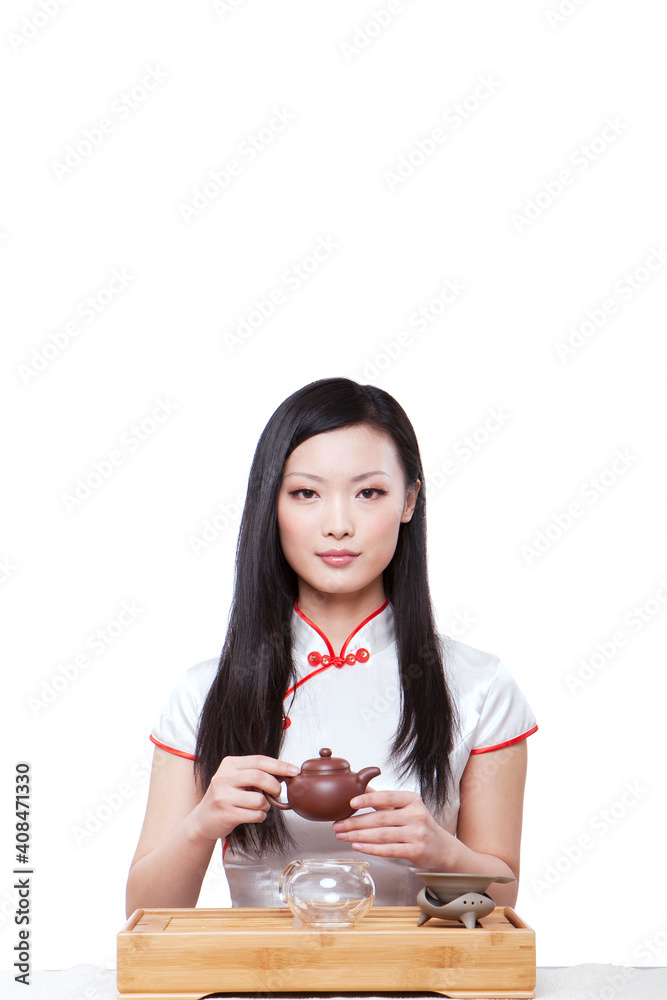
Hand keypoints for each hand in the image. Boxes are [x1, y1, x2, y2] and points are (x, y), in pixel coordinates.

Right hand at [191, 755, 298, 842]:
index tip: (294, 771)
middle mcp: (224, 778)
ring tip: (259, 806)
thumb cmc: (226, 797)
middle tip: (277, 793)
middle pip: (259, 777)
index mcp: (229, 764)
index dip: (280, 765)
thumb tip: (285, 772)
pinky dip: (260, 816)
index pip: (259, 761)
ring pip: (259, 799)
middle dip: (274, 786)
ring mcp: (224, 796)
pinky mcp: (227, 814)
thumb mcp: (237, 779)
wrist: (203, 820)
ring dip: (266, 805)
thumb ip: (256, 773)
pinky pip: (255, 814)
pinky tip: (253, 815)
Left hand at [332, 790, 459, 869]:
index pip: (387, 797)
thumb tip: (361, 788)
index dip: (368, 799)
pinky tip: (357, 845)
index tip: (351, 802)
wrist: (442, 848)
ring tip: (342, 835)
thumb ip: (385, 799)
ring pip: (382, 835)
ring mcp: (417, 834)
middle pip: (380, 819)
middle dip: (355, 822)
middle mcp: (416, 815)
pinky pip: (389, 850)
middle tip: (338, 825)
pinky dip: (371, 848)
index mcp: (412, 800)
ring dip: (358, 835)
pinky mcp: (415, 851)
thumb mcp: (406, 807)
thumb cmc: (420, 825)